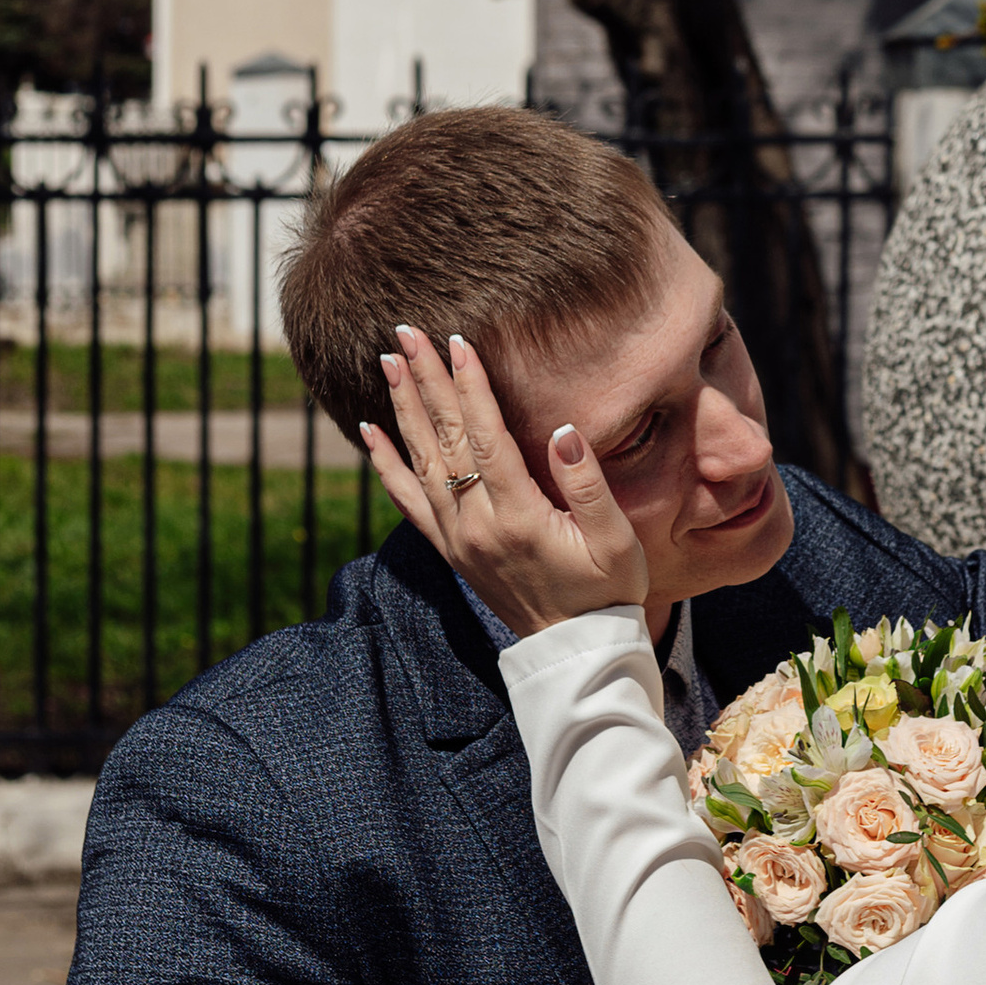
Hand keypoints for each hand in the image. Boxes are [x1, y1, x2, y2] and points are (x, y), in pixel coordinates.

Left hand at [367, 324, 648, 633]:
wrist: (576, 651)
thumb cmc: (608, 589)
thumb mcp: (615, 540)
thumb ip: (587, 484)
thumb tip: (564, 429)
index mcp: (521, 517)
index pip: (486, 437)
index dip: (471, 387)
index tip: (457, 341)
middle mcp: (478, 526)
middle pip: (445, 439)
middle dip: (426, 381)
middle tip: (406, 333)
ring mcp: (458, 539)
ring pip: (421, 462)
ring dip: (404, 409)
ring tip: (388, 362)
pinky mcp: (450, 550)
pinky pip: (408, 501)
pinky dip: (386, 464)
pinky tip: (370, 431)